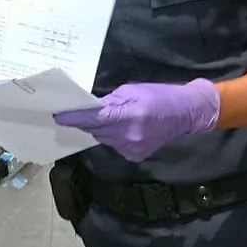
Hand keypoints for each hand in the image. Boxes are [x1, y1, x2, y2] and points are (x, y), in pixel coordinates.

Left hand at [53, 79, 220, 162]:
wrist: (187, 113)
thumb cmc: (161, 96)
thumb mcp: (133, 90)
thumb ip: (111, 101)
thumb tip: (91, 108)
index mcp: (130, 116)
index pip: (94, 120)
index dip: (75, 118)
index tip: (59, 116)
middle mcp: (130, 137)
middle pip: (96, 131)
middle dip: (88, 122)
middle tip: (82, 112)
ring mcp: (133, 149)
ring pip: (104, 139)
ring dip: (102, 129)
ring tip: (110, 118)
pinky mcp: (136, 156)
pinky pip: (115, 145)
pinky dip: (114, 137)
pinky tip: (124, 129)